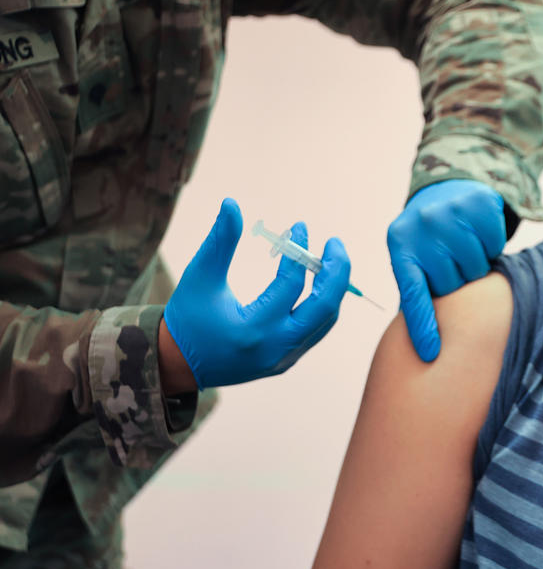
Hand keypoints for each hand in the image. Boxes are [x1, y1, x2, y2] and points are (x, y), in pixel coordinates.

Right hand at [163, 198, 350, 388]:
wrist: (179, 365)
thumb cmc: (188, 317)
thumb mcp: (199, 277)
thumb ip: (219, 242)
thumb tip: (232, 203)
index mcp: (253, 329)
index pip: (291, 285)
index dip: (299, 251)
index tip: (300, 227)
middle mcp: (275, 348)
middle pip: (324, 308)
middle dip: (337, 272)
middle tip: (335, 244)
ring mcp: (284, 358)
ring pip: (325, 321)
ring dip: (332, 289)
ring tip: (330, 259)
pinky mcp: (286, 362)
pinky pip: (316, 330)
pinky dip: (322, 305)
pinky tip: (319, 282)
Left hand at [387, 180, 505, 361]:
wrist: (448, 191)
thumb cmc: (429, 240)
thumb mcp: (412, 259)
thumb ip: (415, 293)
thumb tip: (420, 348)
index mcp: (400, 245)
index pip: (413, 294)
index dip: (423, 326)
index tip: (430, 354)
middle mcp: (422, 226)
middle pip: (452, 284)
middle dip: (456, 282)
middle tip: (451, 265)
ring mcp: (450, 212)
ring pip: (476, 268)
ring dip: (475, 266)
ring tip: (464, 249)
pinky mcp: (477, 203)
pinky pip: (495, 245)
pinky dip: (492, 246)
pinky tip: (479, 234)